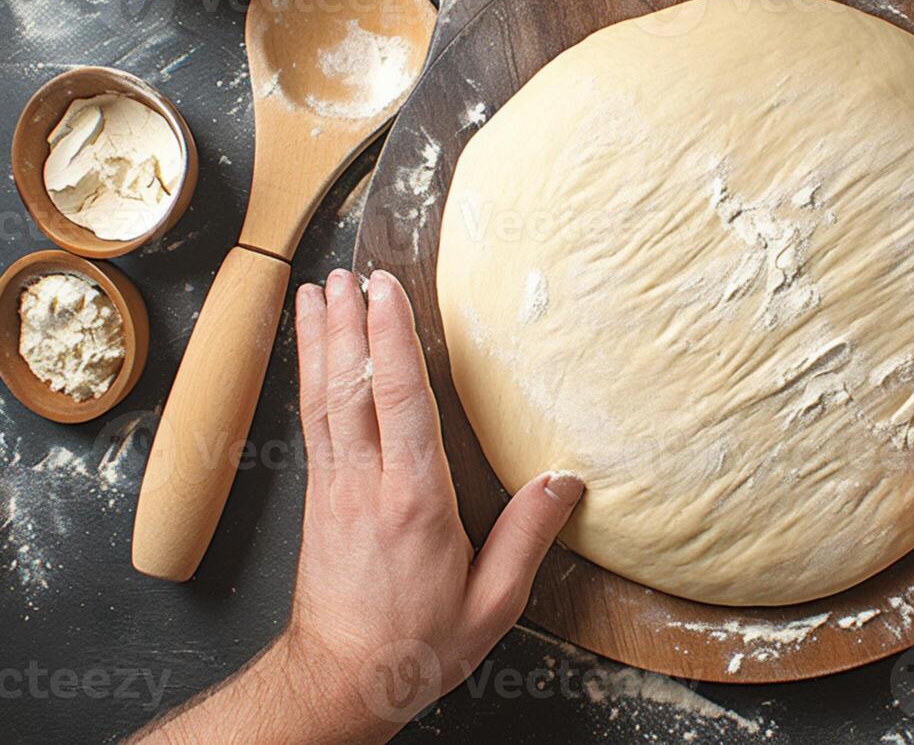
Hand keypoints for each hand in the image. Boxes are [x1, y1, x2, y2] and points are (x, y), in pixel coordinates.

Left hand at [134, 269, 581, 744]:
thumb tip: (566, 481)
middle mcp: (365, 485)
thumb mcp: (492, 605)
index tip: (387, 292)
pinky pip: (311, 421)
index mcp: (413, 504)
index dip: (392, 342)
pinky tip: (311, 352)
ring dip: (321, 340)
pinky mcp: (318, 496)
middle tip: (348, 272)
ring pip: (324, 398)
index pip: (400, 405)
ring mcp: (334, 488)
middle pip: (351, 388)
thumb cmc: (414, 647)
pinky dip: (308, 376)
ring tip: (319, 290)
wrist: (338, 680)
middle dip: (349, 323)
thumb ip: (528, 538)